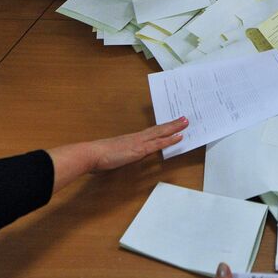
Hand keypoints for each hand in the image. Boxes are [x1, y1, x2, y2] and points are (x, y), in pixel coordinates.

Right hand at [48, 116, 188, 191]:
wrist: (91, 154)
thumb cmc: (97, 156)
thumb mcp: (109, 155)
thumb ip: (116, 156)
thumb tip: (116, 159)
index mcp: (130, 139)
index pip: (150, 132)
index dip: (161, 128)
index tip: (170, 124)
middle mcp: (136, 138)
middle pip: (158, 129)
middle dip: (172, 124)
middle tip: (184, 118)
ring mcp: (139, 142)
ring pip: (161, 132)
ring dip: (174, 127)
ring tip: (186, 122)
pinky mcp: (139, 149)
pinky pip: (158, 143)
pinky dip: (170, 140)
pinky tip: (179, 137)